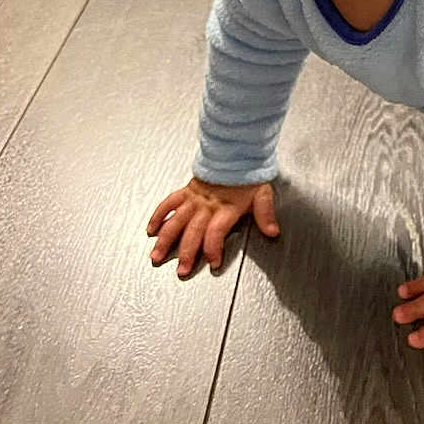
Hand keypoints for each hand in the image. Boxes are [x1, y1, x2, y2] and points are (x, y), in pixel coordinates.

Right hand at [147, 177, 278, 276]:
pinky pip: (169, 203)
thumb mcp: (262, 194)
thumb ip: (265, 215)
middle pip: (194, 231)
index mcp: (227, 208)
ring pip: (177, 220)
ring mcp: (194, 199)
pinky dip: (158, 216)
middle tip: (181, 270)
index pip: (217, 231)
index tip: (213, 263)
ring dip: (165, 240)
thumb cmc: (247, 176)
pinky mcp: (186, 191)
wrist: (235, 154)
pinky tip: (151, 230)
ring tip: (156, 256)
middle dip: (187, 253)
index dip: (213, 248)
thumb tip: (273, 232)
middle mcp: (208, 205)